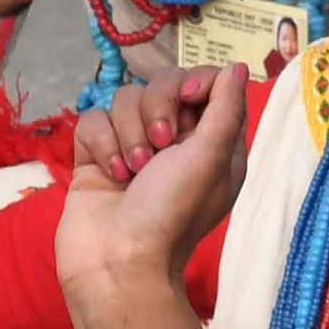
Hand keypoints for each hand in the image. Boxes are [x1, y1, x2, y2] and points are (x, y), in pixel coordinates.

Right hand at [54, 55, 250, 306]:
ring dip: (128, 134)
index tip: (188, 99)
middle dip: (157, 109)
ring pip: (124, 99)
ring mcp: (132, 146)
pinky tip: (110, 175)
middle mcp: (174, 142)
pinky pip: (92, 120)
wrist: (117, 261)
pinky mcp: (95, 155)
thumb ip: (224, 108)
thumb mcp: (212, 158)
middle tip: (159, 147)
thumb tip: (236, 67)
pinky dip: (100, 144)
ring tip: (133, 172)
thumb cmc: (173, 214)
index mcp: (212, 143)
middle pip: (161, 83)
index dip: (195, 81)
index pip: (207, 83)